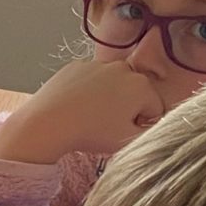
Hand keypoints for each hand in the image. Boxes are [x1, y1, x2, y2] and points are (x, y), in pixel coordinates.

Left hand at [0, 57, 181, 166]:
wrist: (48, 122)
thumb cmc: (90, 133)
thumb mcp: (127, 142)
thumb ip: (150, 135)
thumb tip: (157, 130)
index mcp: (141, 86)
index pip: (154, 109)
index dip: (142, 125)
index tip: (125, 132)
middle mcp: (123, 68)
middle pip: (135, 94)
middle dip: (127, 109)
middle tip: (107, 126)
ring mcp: (98, 63)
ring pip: (112, 86)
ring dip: (108, 99)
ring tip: (90, 117)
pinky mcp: (76, 65)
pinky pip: (90, 81)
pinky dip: (87, 92)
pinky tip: (76, 107)